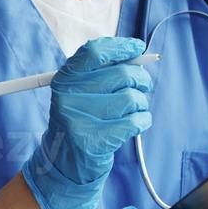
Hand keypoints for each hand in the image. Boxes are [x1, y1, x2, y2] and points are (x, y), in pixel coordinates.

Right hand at [21, 37, 152, 208]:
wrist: (65, 162)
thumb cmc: (82, 119)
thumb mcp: (82, 91)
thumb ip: (103, 71)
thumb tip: (137, 55)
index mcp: (64, 79)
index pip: (95, 51)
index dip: (120, 46)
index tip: (137, 47)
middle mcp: (68, 96)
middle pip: (122, 74)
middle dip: (141, 79)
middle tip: (142, 86)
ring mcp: (79, 119)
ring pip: (132, 98)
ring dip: (142, 103)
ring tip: (134, 110)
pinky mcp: (94, 141)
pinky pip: (136, 121)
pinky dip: (143, 120)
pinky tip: (136, 123)